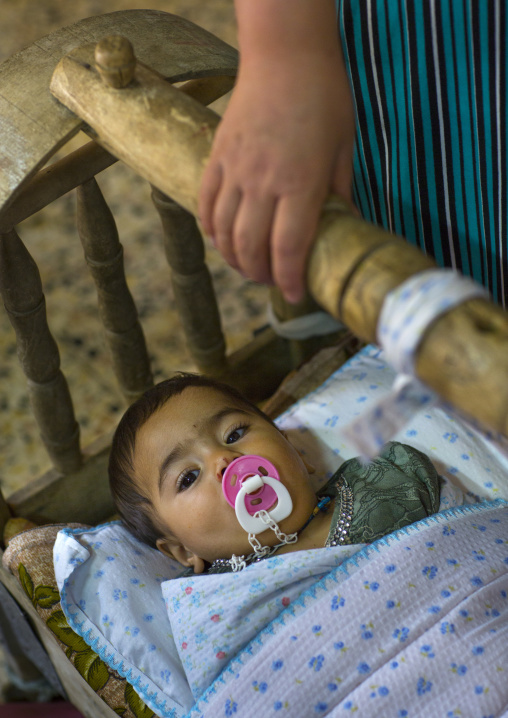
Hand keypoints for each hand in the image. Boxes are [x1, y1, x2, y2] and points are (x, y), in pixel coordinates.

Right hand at [199, 54, 354, 303]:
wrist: (284, 53)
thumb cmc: (323, 96)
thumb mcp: (343, 147)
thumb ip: (339, 192)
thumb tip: (343, 225)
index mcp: (300, 183)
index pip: (288, 248)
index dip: (289, 279)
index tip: (294, 294)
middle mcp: (263, 182)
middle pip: (251, 246)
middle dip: (259, 274)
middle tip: (269, 281)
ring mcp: (235, 170)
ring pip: (223, 231)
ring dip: (233, 257)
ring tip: (246, 266)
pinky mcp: (217, 157)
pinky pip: (205, 203)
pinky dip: (211, 229)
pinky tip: (220, 239)